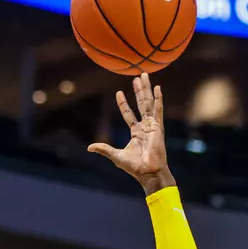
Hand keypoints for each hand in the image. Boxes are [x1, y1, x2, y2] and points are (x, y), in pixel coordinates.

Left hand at [87, 73, 171, 192]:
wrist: (149, 172)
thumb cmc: (135, 167)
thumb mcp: (116, 156)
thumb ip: (104, 148)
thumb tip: (89, 147)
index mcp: (136, 132)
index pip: (128, 114)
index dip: (123, 103)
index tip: (119, 92)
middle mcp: (145, 126)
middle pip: (141, 104)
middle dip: (139, 91)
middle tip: (138, 77)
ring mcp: (152, 125)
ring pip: (148, 103)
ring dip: (146, 89)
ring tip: (145, 76)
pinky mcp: (158, 127)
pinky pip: (158, 110)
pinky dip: (158, 99)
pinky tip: (158, 88)